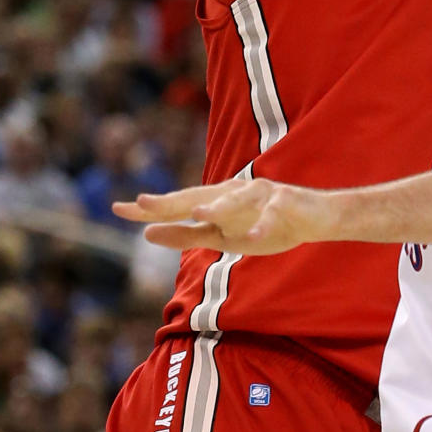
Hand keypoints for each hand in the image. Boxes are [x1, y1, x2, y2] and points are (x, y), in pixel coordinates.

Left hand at [113, 177, 336, 254]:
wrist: (313, 216)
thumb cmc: (261, 225)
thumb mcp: (221, 237)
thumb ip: (186, 235)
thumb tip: (147, 234)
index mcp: (217, 200)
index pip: (178, 204)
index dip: (151, 207)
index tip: (118, 208)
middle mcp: (234, 193)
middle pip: (199, 197)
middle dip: (173, 201)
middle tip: (142, 202)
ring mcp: (260, 197)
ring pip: (235, 202)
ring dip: (218, 207)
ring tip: (198, 212)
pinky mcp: (284, 206)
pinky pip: (271, 219)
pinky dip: (262, 227)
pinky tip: (253, 238)